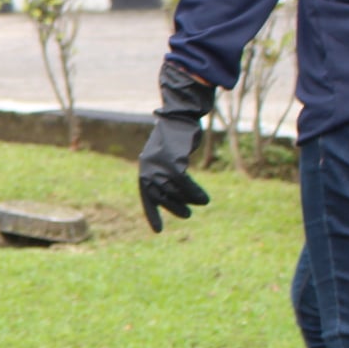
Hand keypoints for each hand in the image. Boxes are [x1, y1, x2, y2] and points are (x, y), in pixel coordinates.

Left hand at [139, 61, 215, 232]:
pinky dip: (194, 192)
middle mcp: (148, 168)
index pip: (147, 197)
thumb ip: (166, 173)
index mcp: (145, 169)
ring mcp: (159, 164)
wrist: (179, 116)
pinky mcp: (173, 160)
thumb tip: (177, 195)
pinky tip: (203, 198)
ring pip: (173, 191)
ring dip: (188, 200)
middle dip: (174, 207)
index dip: (153, 214)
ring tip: (201, 203)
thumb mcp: (166, 156)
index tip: (158, 231)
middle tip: (187, 214)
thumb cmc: (176, 138)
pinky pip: (183, 183)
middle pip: (160, 196)